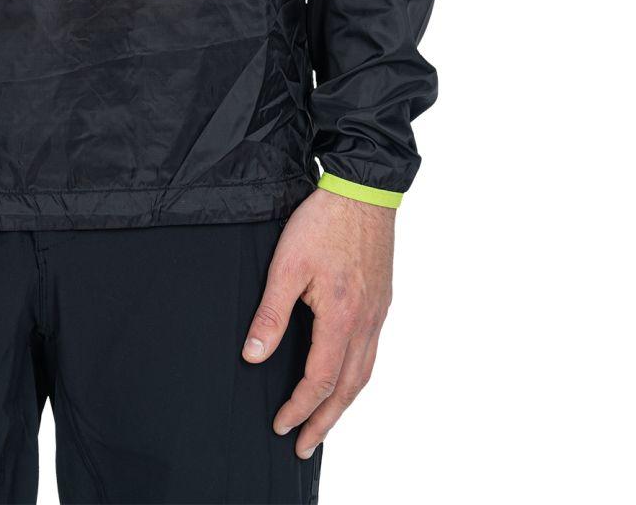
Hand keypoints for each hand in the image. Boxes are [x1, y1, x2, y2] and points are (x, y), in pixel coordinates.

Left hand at [241, 187, 393, 459]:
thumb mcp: (287, 265)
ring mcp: (378, 312)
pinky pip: (372, 352)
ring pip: (364, 373)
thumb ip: (271, 314)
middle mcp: (366, 322)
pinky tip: (345, 376)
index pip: (320, 380)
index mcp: (342, 318)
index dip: (300, 407)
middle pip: (348, 388)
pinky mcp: (382, 300)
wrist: (364, 188)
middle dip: (325, 421)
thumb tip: (253, 357)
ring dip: (343, 403)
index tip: (280, 426)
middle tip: (305, 446)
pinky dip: (357, 376)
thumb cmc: (324, 222)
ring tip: (324, 421)